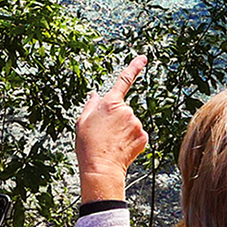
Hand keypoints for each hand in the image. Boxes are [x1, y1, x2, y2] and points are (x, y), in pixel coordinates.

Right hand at [74, 55, 148, 204]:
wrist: (101, 167)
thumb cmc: (88, 145)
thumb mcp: (82, 121)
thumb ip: (91, 105)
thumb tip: (95, 95)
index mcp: (110, 103)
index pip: (125, 79)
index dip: (135, 66)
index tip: (144, 58)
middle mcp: (127, 110)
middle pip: (124, 110)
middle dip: (117, 119)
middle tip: (105, 133)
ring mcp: (137, 123)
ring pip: (131, 123)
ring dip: (124, 131)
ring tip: (112, 142)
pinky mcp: (144, 136)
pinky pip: (137, 135)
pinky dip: (131, 140)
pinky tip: (121, 148)